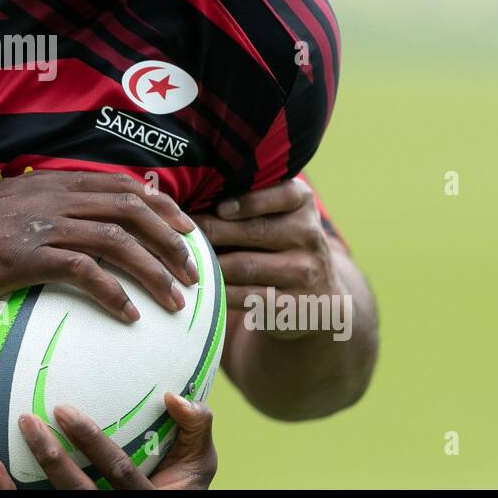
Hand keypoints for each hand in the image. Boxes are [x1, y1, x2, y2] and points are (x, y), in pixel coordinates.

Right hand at [0, 170, 197, 321]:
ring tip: (176, 301)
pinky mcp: (27, 258)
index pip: (122, 185)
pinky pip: (86, 272)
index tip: (186, 230)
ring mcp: (41, 225)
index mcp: (52, 181)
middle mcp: (53, 196)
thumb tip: (79, 221)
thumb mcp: (8, 205)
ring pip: (117, 241)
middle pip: (131, 209)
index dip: (161, 207)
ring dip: (154, 271)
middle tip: (192, 271)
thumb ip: (45, 205)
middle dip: (170, 240)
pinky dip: (115, 293)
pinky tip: (131, 315)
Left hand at [0, 393, 216, 489]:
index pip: (118, 472)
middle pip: (78, 496)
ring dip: (8, 489)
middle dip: (51, 459)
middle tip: (27, 420)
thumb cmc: (178, 485)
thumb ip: (196, 427)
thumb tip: (175, 397)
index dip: (92, 443)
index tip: (63, 408)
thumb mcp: (198, 464)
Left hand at [191, 177, 341, 338]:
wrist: (318, 296)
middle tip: (179, 231)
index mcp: (303, 204)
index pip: (282, 195)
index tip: (221, 208)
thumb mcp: (279, 214)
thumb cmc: (281, 242)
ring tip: (182, 256)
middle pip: (255, 231)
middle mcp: (309, 235)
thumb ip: (248, 200)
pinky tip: (199, 283)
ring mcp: (304, 271)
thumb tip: (193, 193)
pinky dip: (219, 289)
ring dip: (209, 261)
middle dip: (212, 231)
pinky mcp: (291, 303)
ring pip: (245, 265)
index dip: (250, 202)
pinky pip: (246, 295)